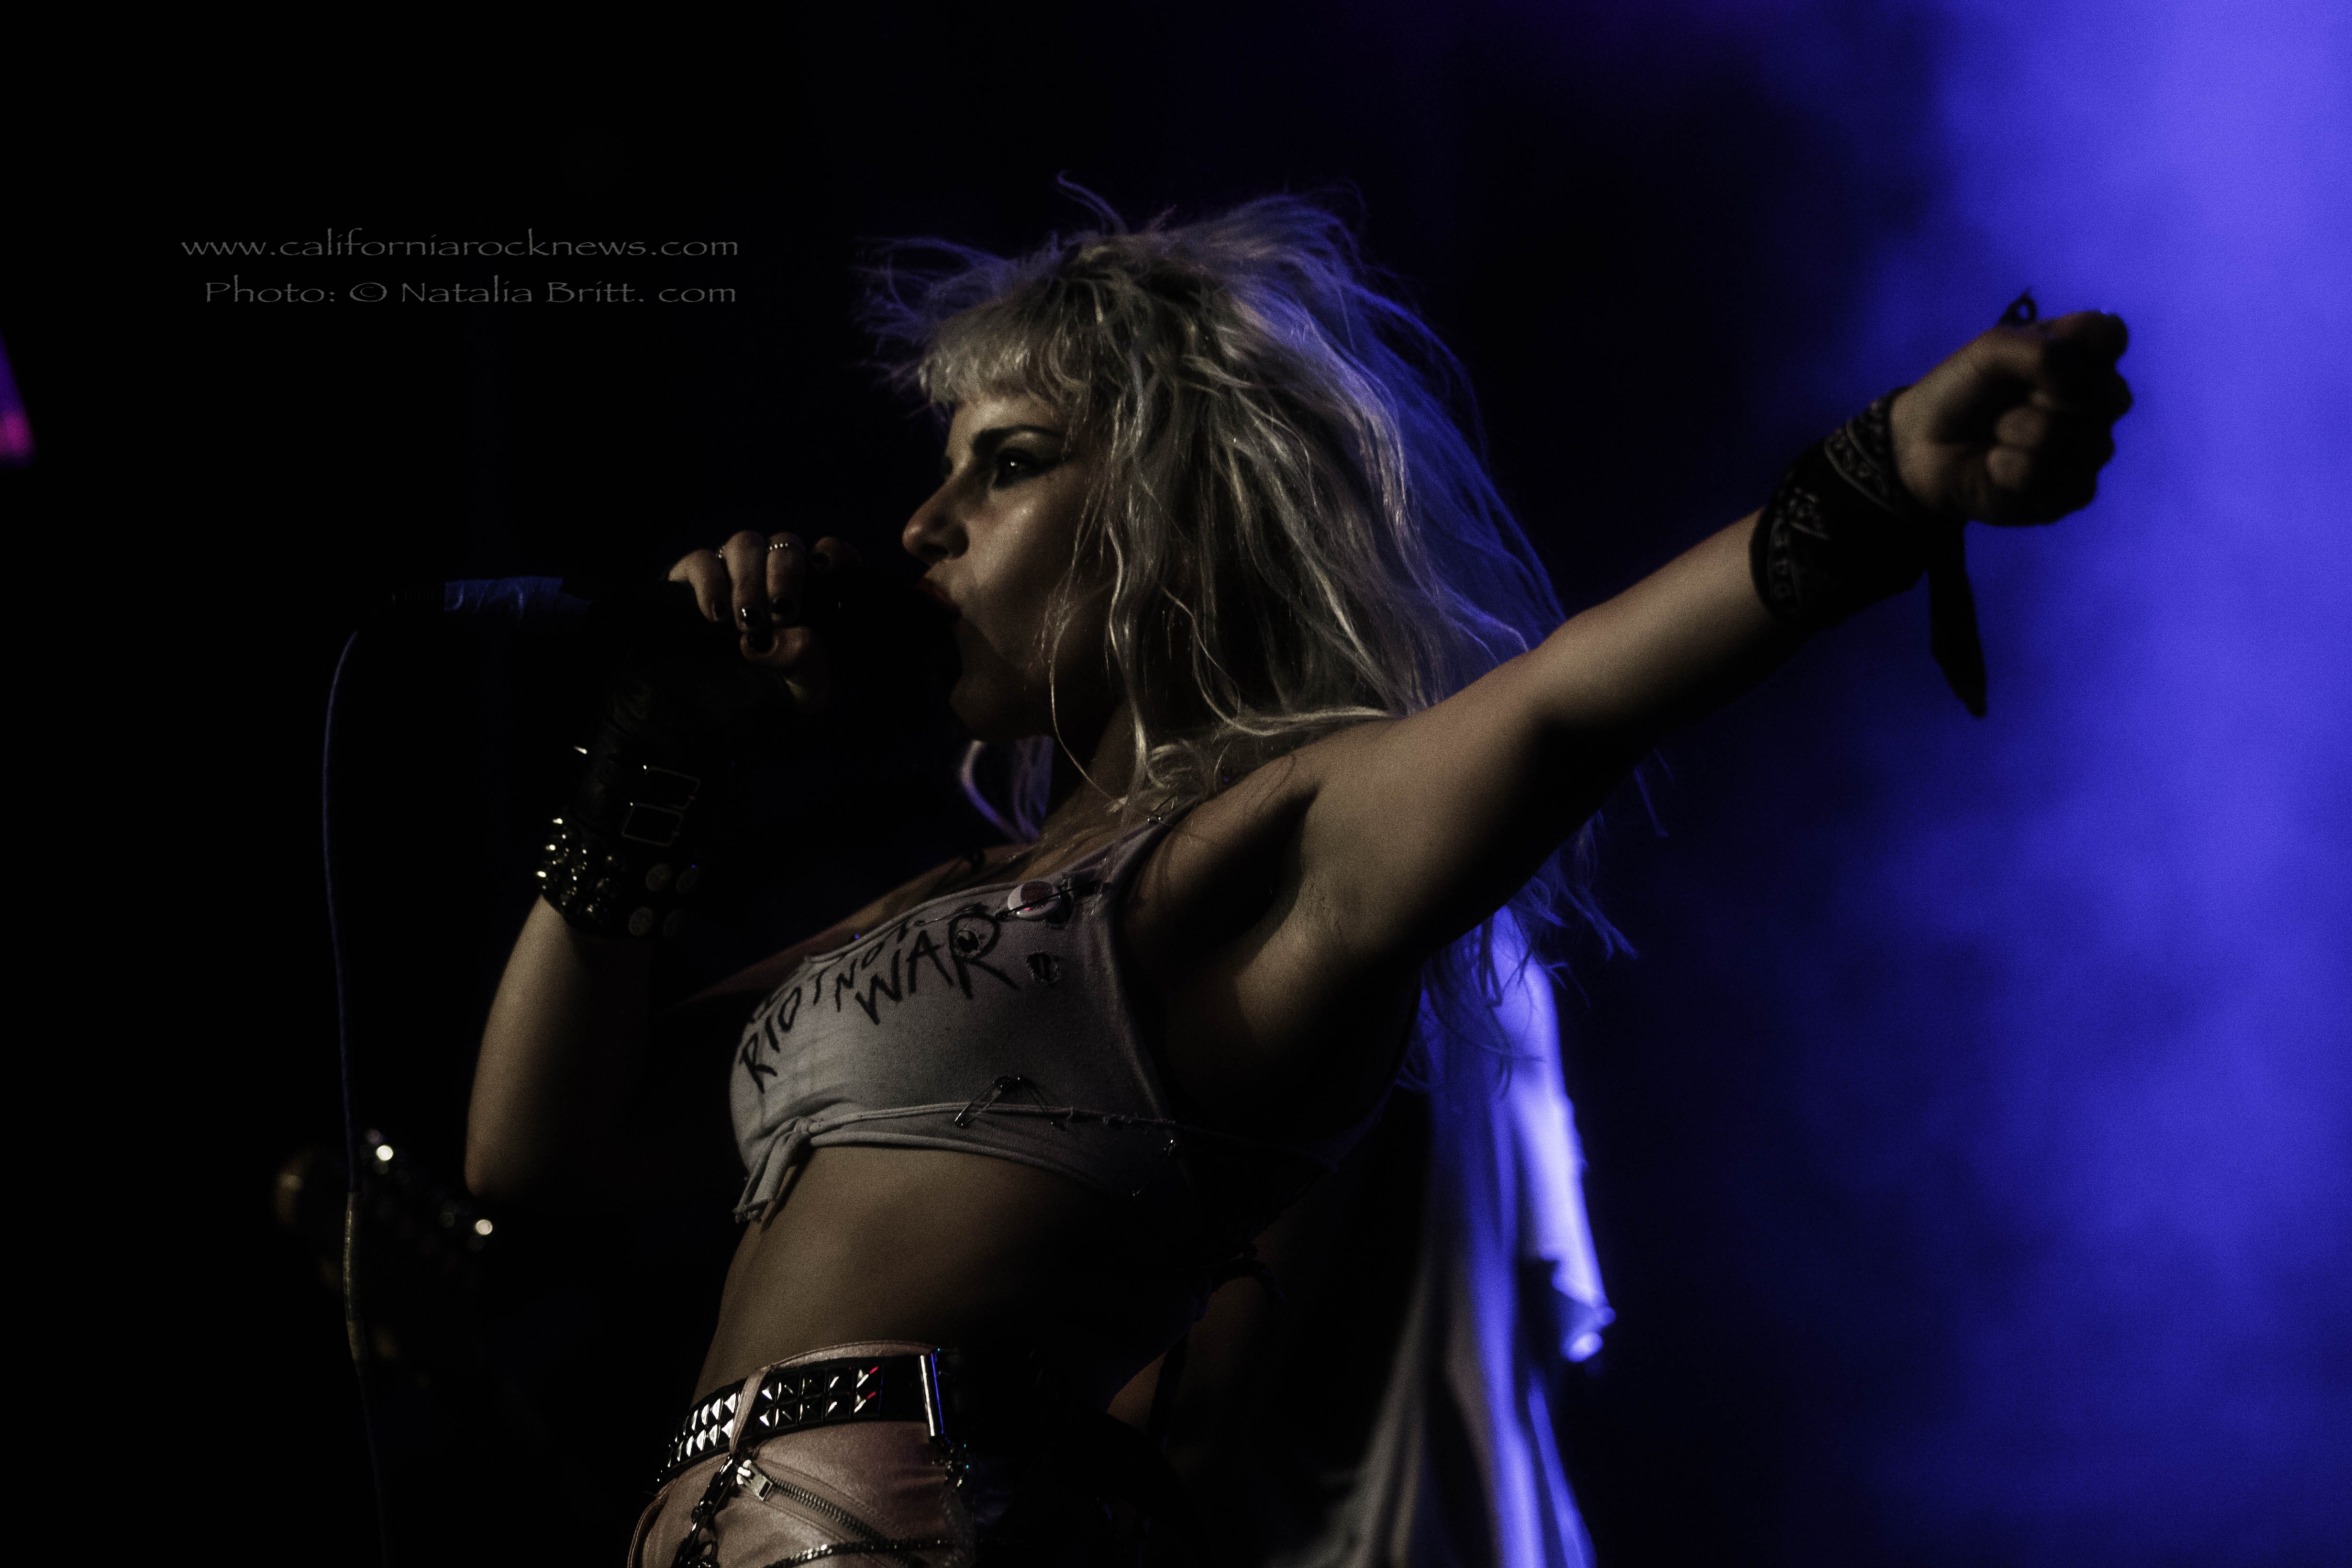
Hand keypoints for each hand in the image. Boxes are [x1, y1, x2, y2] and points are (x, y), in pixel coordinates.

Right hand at [666, 530, 864, 713]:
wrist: (704, 718)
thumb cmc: (766, 699)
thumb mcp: (801, 692)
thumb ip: (808, 663)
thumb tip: (787, 637)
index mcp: (810, 597)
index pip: (831, 556)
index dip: (833, 554)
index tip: (826, 571)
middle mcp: (772, 577)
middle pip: (785, 545)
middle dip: (785, 575)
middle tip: (781, 615)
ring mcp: (732, 574)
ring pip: (745, 544)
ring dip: (749, 580)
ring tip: (747, 622)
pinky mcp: (692, 580)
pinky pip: (702, 560)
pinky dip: (711, 582)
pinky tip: (717, 615)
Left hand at [1889, 310, 2132, 525]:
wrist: (1923, 444)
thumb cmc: (1962, 391)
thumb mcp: (1992, 350)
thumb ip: (2043, 351)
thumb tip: (2084, 391)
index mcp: (2085, 356)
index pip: (2110, 336)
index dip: (2069, 346)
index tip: (2031, 355)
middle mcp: (2099, 402)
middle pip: (2103, 393)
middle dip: (2039, 394)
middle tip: (2007, 400)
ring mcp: (2091, 448)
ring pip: (2080, 440)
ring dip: (2019, 433)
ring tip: (1998, 433)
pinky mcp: (2074, 492)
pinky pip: (2057, 479)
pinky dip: (2012, 469)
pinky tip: (1997, 465)